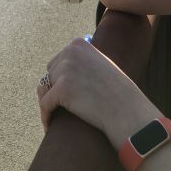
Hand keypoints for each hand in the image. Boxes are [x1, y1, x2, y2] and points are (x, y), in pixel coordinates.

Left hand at [37, 38, 156, 146]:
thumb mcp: (99, 66)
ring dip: (49, 102)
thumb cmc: (115, 91)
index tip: (64, 96)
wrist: (125, 108)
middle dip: (54, 90)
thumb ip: (82, 61)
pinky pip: (45, 103)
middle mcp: (70, 52)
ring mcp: (66, 69)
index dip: (60, 80)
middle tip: (59, 108)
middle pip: (50, 73)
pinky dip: (46, 115)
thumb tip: (61, 67)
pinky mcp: (62, 88)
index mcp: (78, 44)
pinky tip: (49, 126)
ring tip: (54, 116)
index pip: (58, 62)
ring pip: (45, 88)